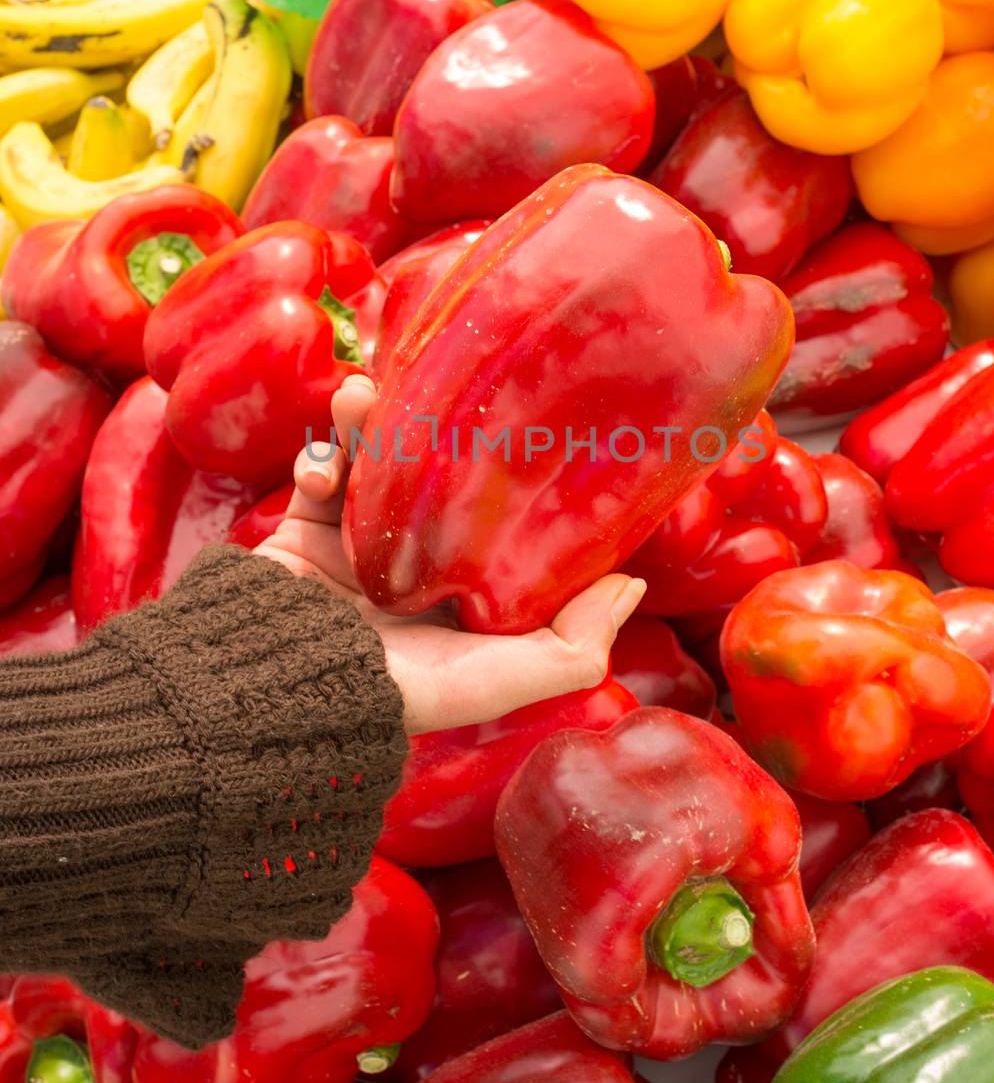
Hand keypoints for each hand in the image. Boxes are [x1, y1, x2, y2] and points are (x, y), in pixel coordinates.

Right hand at [255, 374, 645, 734]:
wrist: (272, 691)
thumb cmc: (395, 692)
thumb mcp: (501, 681)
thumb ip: (573, 647)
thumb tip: (632, 586)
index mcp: (459, 597)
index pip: (498, 523)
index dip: (513, 477)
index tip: (530, 424)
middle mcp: (410, 567)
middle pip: (433, 477)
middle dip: (434, 430)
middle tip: (442, 390)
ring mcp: (354, 546)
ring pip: (373, 459)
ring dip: (369, 421)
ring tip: (365, 396)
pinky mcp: (301, 531)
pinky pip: (316, 472)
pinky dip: (319, 458)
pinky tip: (323, 469)